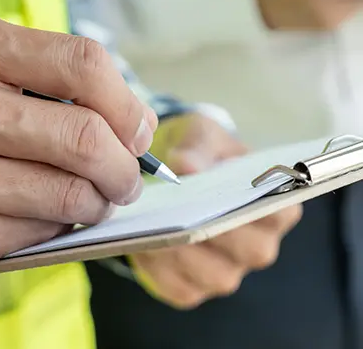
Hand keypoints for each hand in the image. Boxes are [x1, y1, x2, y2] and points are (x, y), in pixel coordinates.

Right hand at [0, 16, 155, 285]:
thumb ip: (57, 78)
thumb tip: (138, 124)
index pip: (84, 64)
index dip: (127, 102)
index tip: (137, 129)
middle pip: (86, 136)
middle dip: (125, 166)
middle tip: (126, 176)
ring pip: (72, 195)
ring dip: (98, 201)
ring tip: (91, 195)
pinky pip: (40, 235)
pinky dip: (56, 227)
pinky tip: (39, 212)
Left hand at [131, 113, 301, 308]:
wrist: (175, 170)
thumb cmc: (199, 150)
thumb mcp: (202, 134)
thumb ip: (198, 146)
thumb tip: (186, 166)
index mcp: (275, 205)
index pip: (279, 212)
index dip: (255, 206)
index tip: (224, 193)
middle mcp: (259, 244)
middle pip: (250, 250)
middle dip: (214, 230)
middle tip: (180, 211)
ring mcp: (229, 270)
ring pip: (215, 275)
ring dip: (182, 252)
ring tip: (154, 224)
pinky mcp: (194, 287)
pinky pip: (181, 288)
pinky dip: (159, 268)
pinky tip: (142, 242)